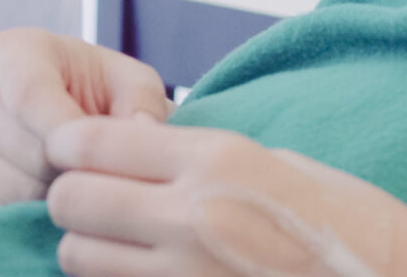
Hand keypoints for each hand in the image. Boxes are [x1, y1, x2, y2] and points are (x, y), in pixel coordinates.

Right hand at [0, 29, 172, 217]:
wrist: (69, 116)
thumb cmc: (99, 93)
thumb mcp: (131, 82)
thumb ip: (144, 102)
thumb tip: (142, 135)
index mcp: (10, 52)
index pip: (29, 95)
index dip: (69, 133)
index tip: (100, 154)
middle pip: (26, 151)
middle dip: (74, 171)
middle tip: (101, 173)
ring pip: (13, 192)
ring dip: (58, 200)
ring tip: (81, 185)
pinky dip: (31, 222)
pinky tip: (54, 207)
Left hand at [46, 118, 404, 276]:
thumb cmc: (337, 214)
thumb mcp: (267, 159)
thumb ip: (193, 156)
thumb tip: (128, 151)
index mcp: (214, 158)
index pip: (92, 142)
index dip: (68, 145)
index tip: (72, 150)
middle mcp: (191, 214)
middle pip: (70, 200)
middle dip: (69, 197)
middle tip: (90, 200)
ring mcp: (186, 273)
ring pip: (77, 256)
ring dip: (85, 247)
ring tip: (118, 242)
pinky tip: (142, 270)